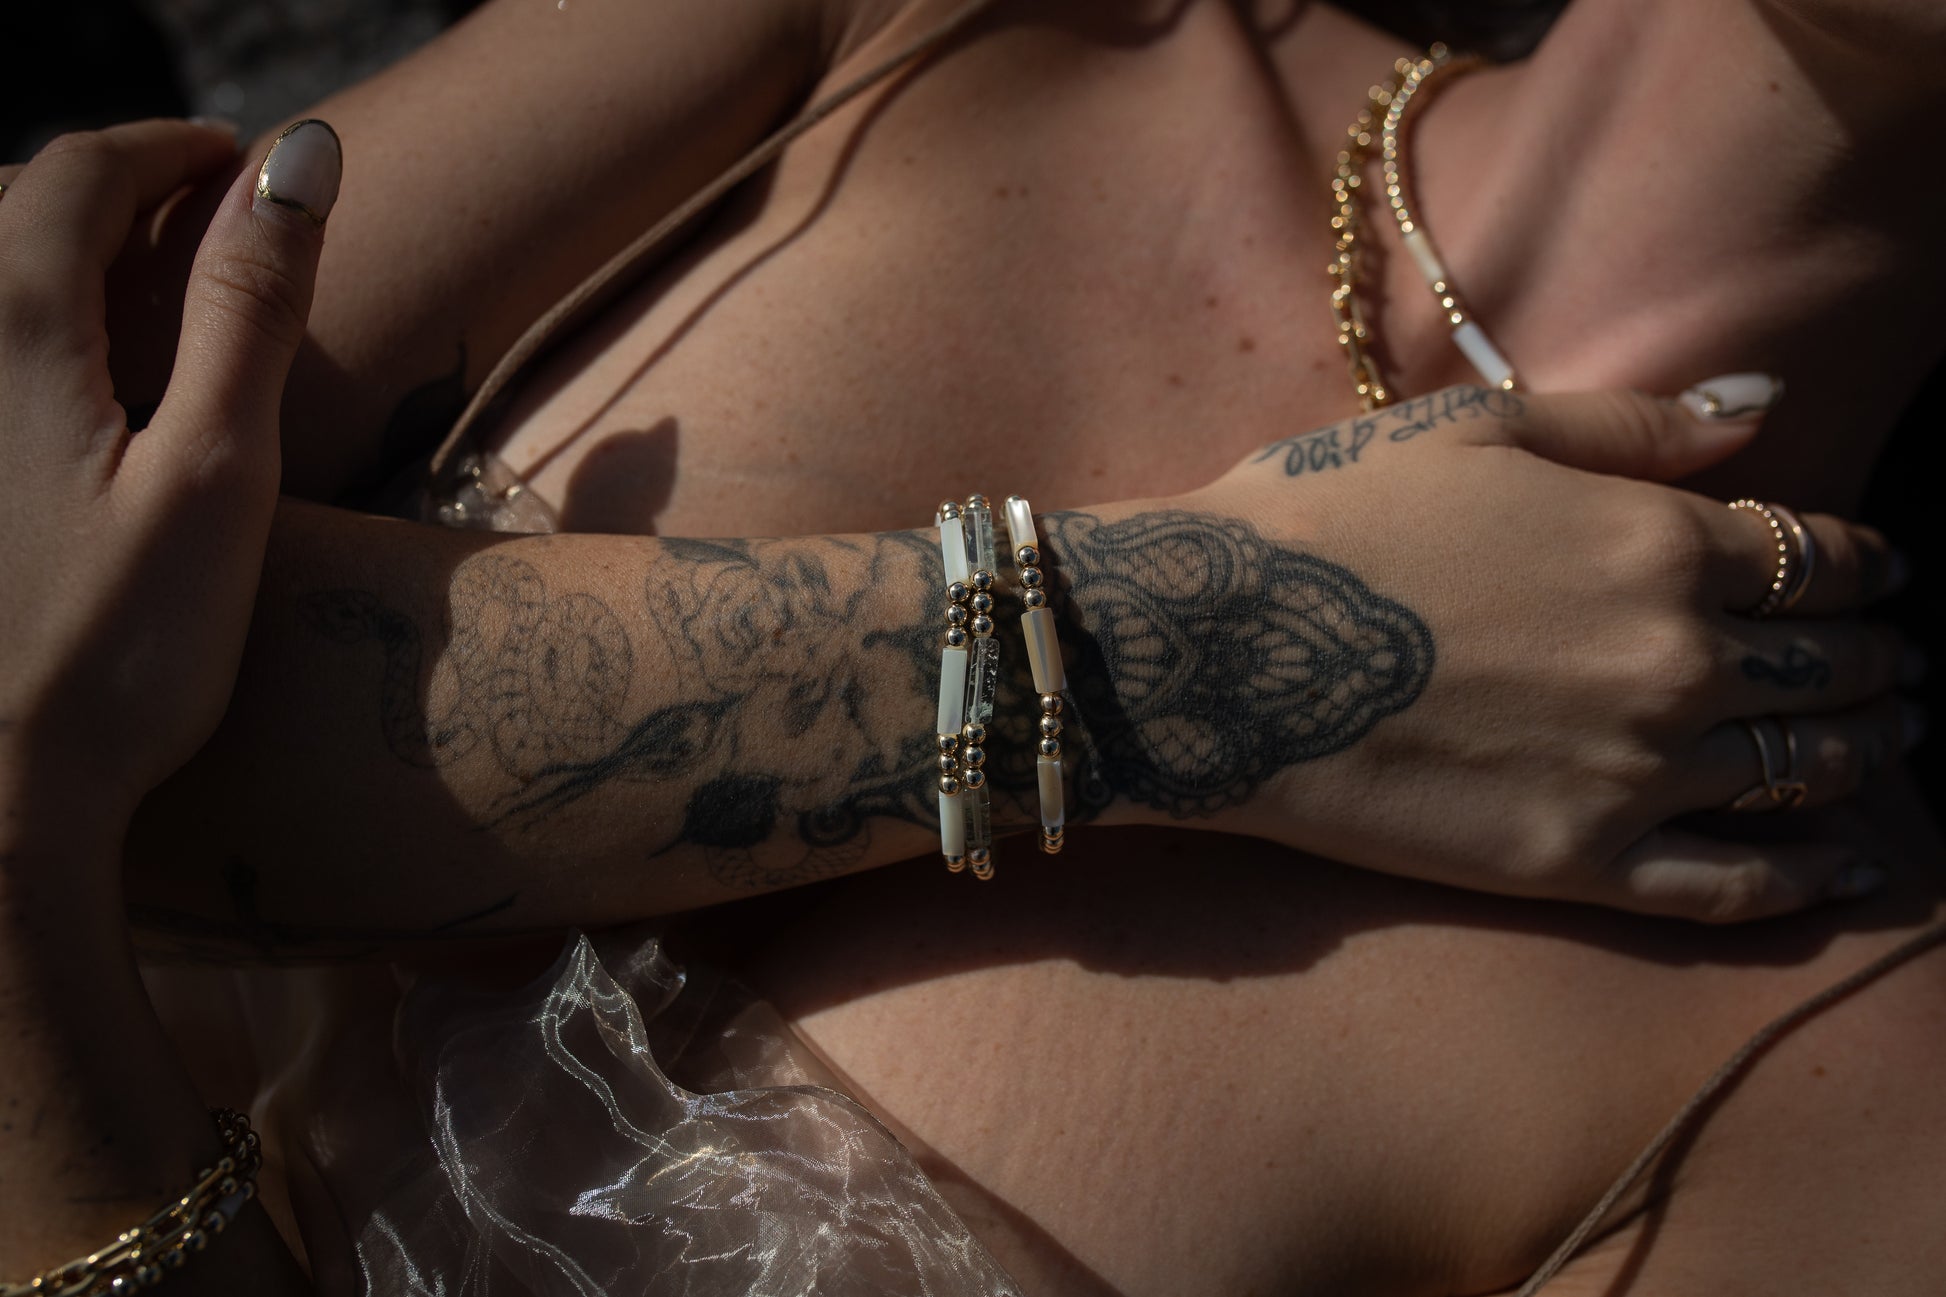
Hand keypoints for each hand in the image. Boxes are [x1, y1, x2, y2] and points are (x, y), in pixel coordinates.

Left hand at [0, 118, 341, 827]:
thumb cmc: (117, 654)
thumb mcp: (217, 474)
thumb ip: (252, 307)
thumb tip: (301, 158)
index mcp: (13, 330)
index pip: (79, 173)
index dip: (170, 149)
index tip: (242, 163)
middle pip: (6, 202)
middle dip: (104, 186)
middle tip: (199, 220)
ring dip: (45, 247)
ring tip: (130, 286)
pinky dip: (17, 321)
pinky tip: (62, 383)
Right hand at [1114, 383, 1909, 920]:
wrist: (1215, 651)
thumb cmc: (1329, 519)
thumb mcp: (1476, 429)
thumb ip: (1632, 424)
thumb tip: (1764, 405)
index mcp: (1657, 541)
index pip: (1815, 557)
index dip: (1861, 564)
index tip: (1876, 573)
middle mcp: (1674, 659)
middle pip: (1828, 668)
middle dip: (1876, 661)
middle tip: (1896, 667)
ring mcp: (1633, 770)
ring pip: (1800, 771)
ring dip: (1863, 756)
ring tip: (1884, 748)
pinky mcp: (1577, 860)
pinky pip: (1729, 885)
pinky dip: (1803, 879)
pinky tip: (1844, 871)